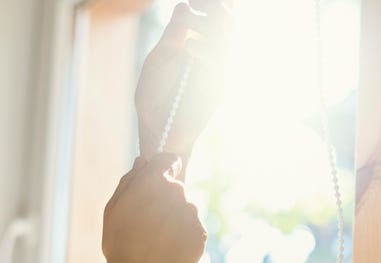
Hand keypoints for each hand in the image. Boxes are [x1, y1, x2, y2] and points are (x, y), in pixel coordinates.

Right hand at [102, 155, 206, 262]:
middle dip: (165, 198)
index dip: (163, 166)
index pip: (168, 159)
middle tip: (148, 221)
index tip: (158, 176)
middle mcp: (178, 192)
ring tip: (157, 240)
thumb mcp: (114, 208)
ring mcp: (192, 213)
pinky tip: (168, 250)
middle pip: (175, 187)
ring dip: (174, 218)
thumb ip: (129, 181)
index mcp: (155, 180)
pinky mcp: (201, 233)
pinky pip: (192, 229)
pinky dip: (183, 236)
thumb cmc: (121, 242)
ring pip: (185, 209)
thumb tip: (142, 162)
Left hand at [135, 1, 230, 162]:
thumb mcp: (158, 60)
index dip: (213, 7)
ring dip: (209, 29)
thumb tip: (184, 6)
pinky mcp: (217, 93)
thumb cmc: (154, 98)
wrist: (157, 131)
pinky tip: (190, 50)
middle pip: (227, 27)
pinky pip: (218, 69)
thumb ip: (173, 35)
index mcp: (198, 48)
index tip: (197, 1)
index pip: (216, 20)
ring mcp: (216, 76)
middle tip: (199, 7)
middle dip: (216, 13)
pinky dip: (206, 55)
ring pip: (226, 44)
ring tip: (189, 23)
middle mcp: (212, 60)